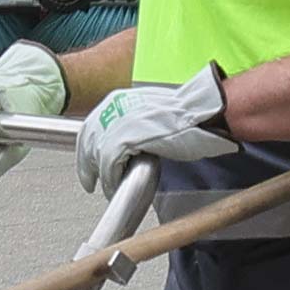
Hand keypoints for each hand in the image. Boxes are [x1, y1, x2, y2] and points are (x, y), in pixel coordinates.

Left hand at [76, 63, 236, 190]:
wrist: (203, 113)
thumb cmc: (188, 116)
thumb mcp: (151, 113)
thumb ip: (134, 124)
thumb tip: (127, 144)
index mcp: (119, 99)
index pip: (91, 127)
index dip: (87, 150)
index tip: (88, 165)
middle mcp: (114, 107)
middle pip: (88, 142)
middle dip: (87, 166)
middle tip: (90, 183)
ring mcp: (118, 122)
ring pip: (97, 156)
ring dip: (102, 177)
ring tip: (108, 190)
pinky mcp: (126, 139)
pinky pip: (109, 166)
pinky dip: (111, 180)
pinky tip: (114, 188)